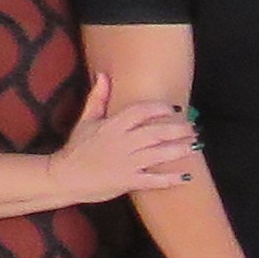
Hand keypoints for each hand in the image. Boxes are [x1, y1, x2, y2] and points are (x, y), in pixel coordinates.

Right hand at [51, 74, 195, 201]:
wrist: (64, 177)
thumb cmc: (76, 148)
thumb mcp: (85, 121)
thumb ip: (98, 99)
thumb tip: (103, 75)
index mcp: (112, 126)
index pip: (140, 112)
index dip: (159, 109)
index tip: (174, 110)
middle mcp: (122, 143)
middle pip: (156, 133)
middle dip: (178, 130)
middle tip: (193, 129)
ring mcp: (126, 163)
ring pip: (158, 155)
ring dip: (179, 150)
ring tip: (194, 147)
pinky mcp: (127, 181)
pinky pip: (153, 180)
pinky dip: (170, 179)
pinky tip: (186, 177)